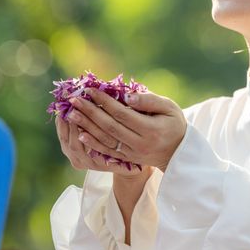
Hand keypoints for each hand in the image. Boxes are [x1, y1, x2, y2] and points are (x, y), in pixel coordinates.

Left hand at [63, 87, 186, 172]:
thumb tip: (126, 96)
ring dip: (87, 127)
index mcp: (151, 129)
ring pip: (106, 140)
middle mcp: (140, 144)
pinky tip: (80, 134)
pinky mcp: (128, 159)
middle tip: (74, 99)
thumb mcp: (169, 107)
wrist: (178, 153)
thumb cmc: (174, 124)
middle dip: (90, 112)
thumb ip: (149, 100)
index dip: (105, 101)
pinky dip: (93, 143)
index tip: (90, 90)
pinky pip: (107, 152)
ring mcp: (133, 154)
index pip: (122, 114)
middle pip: (110, 127)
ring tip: (71, 114)